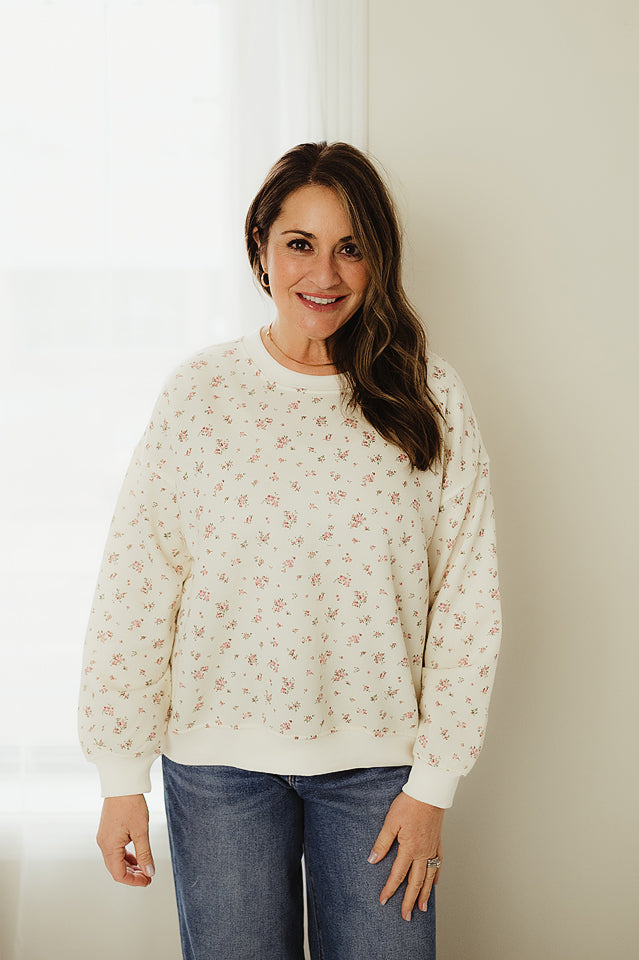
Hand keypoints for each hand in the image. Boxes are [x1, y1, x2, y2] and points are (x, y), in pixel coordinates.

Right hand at [96, 794, 154, 885]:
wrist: (122, 785)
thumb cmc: (130, 804)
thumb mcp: (141, 831)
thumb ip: (144, 854)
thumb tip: (149, 872)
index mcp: (109, 847)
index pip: (119, 874)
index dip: (133, 881)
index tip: (147, 880)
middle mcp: (103, 844)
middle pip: (116, 869)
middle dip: (132, 875)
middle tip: (148, 876)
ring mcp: (104, 837)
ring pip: (115, 860)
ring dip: (130, 866)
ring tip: (144, 867)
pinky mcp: (107, 831)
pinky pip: (115, 850)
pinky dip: (126, 856)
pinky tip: (137, 855)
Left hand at [368, 791, 443, 920]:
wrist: (429, 792)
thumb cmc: (409, 804)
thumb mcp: (390, 822)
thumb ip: (382, 842)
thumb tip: (372, 860)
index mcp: (410, 848)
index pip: (398, 874)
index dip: (390, 889)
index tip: (384, 900)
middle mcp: (423, 852)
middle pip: (416, 882)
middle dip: (410, 900)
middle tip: (406, 916)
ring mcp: (432, 848)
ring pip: (429, 877)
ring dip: (425, 894)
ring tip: (422, 908)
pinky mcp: (438, 842)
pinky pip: (438, 863)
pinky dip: (436, 876)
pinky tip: (434, 883)